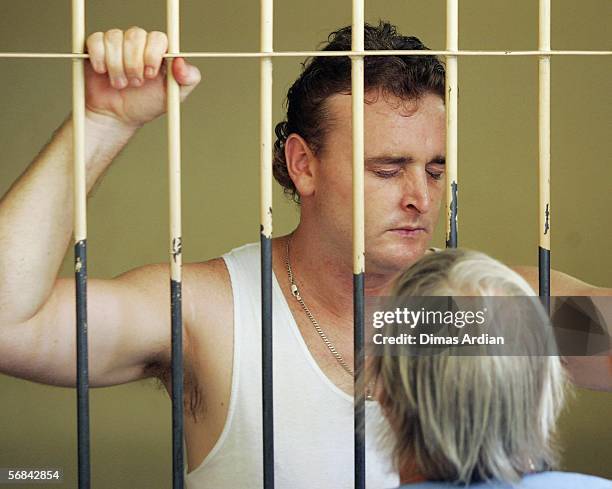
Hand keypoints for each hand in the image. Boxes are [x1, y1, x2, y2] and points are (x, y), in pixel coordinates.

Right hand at [84, 27, 200, 128]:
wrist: (116, 117)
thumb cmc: (145, 105)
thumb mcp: (173, 97)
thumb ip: (188, 79)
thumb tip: (181, 61)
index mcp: (158, 52)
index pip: (158, 37)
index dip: (152, 54)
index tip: (150, 74)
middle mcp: (138, 44)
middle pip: (135, 35)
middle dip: (134, 64)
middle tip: (135, 84)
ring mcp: (117, 43)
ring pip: (114, 38)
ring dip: (116, 66)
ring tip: (120, 84)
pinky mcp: (96, 46)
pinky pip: (96, 40)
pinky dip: (99, 58)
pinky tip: (103, 72)